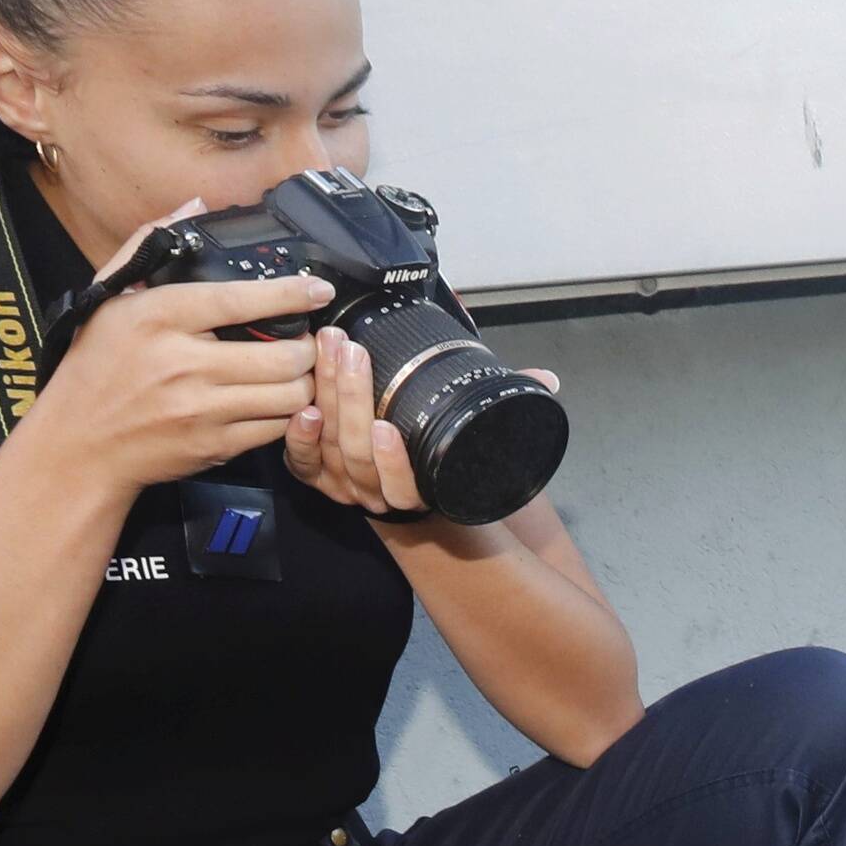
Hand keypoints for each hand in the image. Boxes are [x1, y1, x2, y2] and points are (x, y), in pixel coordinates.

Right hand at [14, 205, 330, 491]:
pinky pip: (274, 429)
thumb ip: (150, 244)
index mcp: (158, 317)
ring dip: (305, 381)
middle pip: (282, 355)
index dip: (290, 294)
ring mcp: (201, 409)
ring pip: (288, 395)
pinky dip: (288, 414)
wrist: (79, 445)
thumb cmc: (94, 366)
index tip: (317, 289)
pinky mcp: (214, 446)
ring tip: (298, 370)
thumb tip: (195, 206)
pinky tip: (281, 402)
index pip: (239, 300)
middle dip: (308, 346)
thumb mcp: (109, 297)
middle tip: (306, 339)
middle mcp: (183, 364)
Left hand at [286, 326, 566, 527]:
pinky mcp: (317, 476)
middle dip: (351, 400)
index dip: (393, 462)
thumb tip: (548, 380)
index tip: (390, 428)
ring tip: (331, 349)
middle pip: (357, 455)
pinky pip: (301, 464)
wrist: (411, 497)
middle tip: (351, 350)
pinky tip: (303, 405)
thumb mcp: (477, 441)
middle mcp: (378, 496)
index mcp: (419, 494)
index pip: (402, 486)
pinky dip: (298, 437)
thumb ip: (507, 407)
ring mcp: (344, 488)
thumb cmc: (443, 458)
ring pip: (329, 447)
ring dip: (327, 396)